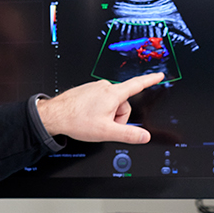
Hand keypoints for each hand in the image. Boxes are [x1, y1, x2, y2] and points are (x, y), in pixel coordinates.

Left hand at [37, 73, 163, 142]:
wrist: (55, 115)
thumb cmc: (76, 120)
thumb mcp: (106, 131)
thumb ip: (128, 134)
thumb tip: (144, 137)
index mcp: (113, 94)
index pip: (137, 85)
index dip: (150, 80)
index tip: (159, 75)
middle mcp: (104, 87)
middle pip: (123, 104)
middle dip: (117, 117)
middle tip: (104, 126)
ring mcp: (95, 88)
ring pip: (111, 104)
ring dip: (106, 115)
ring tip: (92, 121)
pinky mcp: (87, 92)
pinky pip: (100, 102)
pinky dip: (98, 111)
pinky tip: (87, 117)